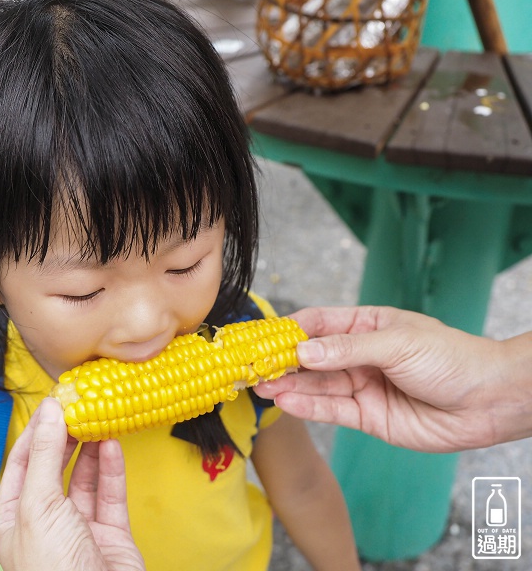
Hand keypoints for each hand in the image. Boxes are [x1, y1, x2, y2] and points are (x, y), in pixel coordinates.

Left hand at [0, 398, 145, 570]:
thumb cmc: (53, 568)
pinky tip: (112, 443)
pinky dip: (112, 468)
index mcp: (14, 519)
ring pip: (85, 479)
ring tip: (97, 416)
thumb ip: (45, 456)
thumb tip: (50, 410)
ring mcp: (79, 529)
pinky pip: (110, 495)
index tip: (52, 401)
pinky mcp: (110, 535)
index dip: (35, 431)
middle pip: (54, 468)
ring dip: (91, 448)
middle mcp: (45, 522)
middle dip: (64, 436)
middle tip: (78, 405)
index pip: (21, 464)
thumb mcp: (38, 505)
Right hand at [255, 306, 503, 451]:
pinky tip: (286, 402)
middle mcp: (359, 356)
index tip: (261, 336)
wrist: (489, 400)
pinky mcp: (367, 417)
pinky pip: (331, 410)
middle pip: (312, 357)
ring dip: (288, 385)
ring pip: (317, 385)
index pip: (318, 324)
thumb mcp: (396, 343)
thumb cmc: (449, 358)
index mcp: (367, 325)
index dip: (289, 330)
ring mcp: (361, 386)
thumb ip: (346, 349)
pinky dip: (308, 406)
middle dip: (282, 361)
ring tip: (261, 386)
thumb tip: (302, 351)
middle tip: (252, 367)